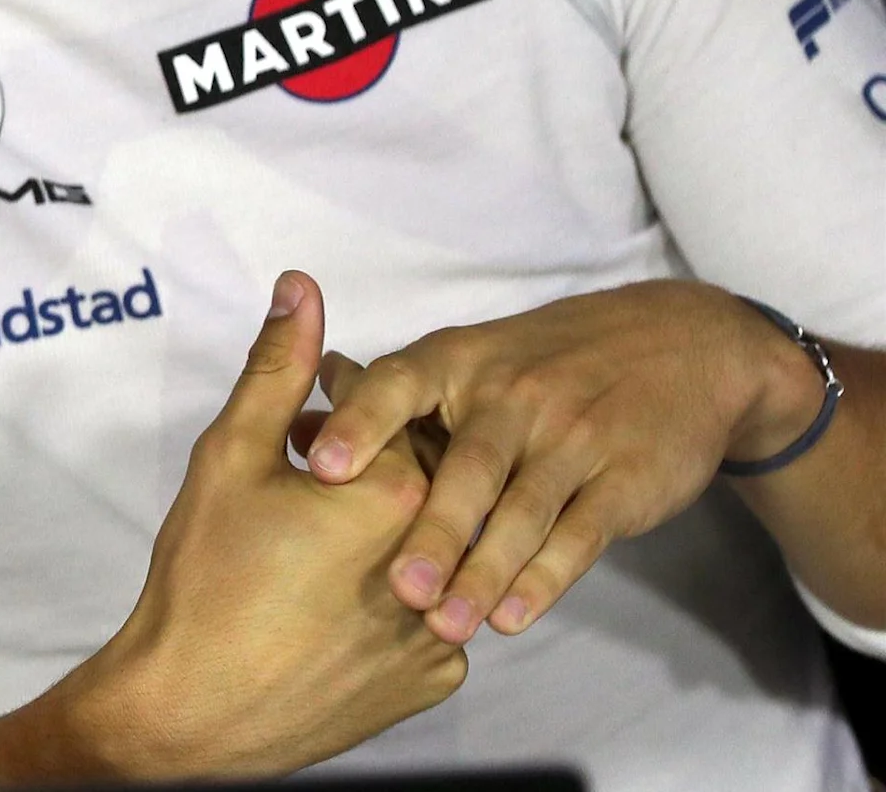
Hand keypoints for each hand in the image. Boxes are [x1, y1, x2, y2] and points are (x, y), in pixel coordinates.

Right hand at [52, 273, 463, 779]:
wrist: (192, 708)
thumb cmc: (205, 579)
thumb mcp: (229, 457)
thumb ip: (276, 369)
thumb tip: (301, 288)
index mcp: (397, 491)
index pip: (392, 411)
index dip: (342, 403)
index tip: (303, 416)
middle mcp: (439, 555)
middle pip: (421, 478)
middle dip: (365, 465)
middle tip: (303, 480)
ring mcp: (444, 625)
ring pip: (427, 550)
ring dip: (384, 535)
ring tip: (313, 548)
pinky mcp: (435, 680)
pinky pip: (427, 618)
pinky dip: (391, 603)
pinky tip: (333, 608)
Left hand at [303, 279, 827, 641]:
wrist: (683, 349)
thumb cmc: (540, 365)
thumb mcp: (465, 357)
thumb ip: (384, 399)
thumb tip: (291, 427)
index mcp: (458, 360)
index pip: (398, 384)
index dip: (358, 423)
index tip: (316, 467)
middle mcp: (513, 395)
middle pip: (468, 468)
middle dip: (432, 532)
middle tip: (396, 589)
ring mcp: (574, 437)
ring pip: (522, 512)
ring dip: (484, 572)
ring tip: (445, 625)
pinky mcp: (624, 478)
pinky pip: (580, 533)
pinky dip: (546, 578)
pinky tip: (511, 617)